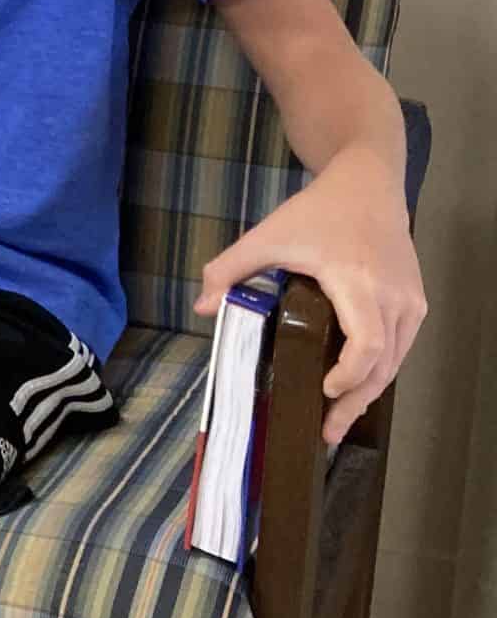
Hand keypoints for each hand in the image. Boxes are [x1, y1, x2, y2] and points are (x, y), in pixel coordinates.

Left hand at [194, 160, 426, 444]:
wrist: (368, 185)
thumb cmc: (317, 212)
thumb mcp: (267, 235)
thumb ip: (228, 268)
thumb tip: (201, 308)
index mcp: (356, 281)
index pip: (365, 343)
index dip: (349, 375)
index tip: (322, 391)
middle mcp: (392, 296)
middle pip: (383, 364)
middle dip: (355, 402)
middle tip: (327, 432)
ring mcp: (410, 301)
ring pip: (396, 361)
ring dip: (370, 393)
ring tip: (339, 422)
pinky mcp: (416, 302)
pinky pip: (401, 347)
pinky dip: (381, 371)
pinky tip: (359, 390)